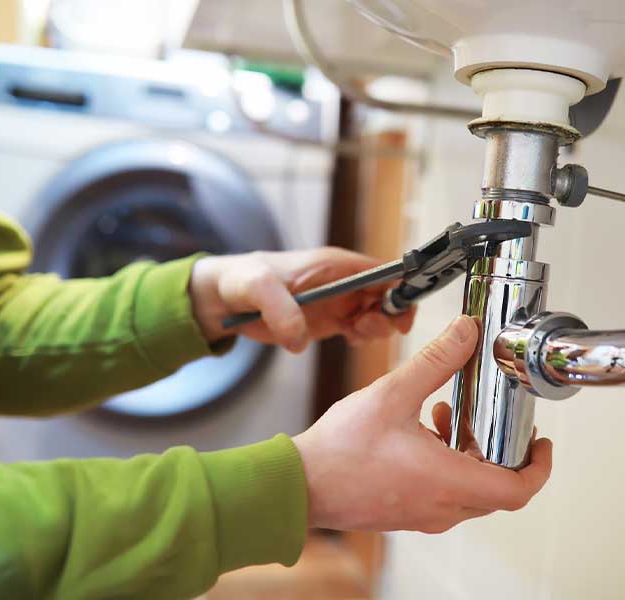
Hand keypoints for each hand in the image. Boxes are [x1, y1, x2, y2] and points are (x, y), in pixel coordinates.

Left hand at [189, 248, 415, 351]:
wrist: (224, 299)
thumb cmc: (241, 280)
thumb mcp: (257, 287)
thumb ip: (279, 308)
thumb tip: (300, 338)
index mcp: (335, 264)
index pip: (384, 270)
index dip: (401, 288)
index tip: (400, 312)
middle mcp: (343, 281)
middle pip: (389, 295)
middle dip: (389, 314)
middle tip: (364, 328)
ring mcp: (339, 302)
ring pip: (378, 315)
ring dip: (375, 328)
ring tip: (352, 334)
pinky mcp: (330, 321)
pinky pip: (360, 330)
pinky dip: (361, 338)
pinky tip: (347, 339)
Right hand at [293, 316, 552, 532]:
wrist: (298, 485)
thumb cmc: (340, 452)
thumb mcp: (393, 394)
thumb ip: (436, 361)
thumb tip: (467, 333)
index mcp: (447, 481)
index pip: (517, 490)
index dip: (539, 467)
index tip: (541, 444)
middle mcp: (441, 506)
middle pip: (497, 488)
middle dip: (501, 450)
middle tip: (494, 420)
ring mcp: (423, 514)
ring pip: (469, 490)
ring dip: (470, 453)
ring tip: (449, 416)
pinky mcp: (406, 511)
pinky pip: (444, 493)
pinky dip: (447, 463)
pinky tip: (422, 429)